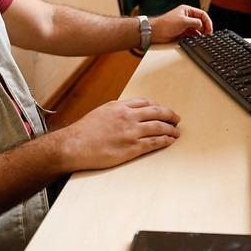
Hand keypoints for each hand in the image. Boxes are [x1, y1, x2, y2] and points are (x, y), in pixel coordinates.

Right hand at [58, 98, 180, 170]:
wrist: (74, 145)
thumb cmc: (83, 132)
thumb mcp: (101, 112)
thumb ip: (116, 111)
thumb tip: (127, 112)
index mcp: (119, 106)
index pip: (145, 102)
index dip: (157, 106)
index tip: (162, 109)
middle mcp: (128, 117)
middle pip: (157, 112)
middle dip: (169, 115)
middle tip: (176, 118)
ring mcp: (131, 132)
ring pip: (158, 127)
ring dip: (171, 129)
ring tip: (176, 132)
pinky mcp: (131, 148)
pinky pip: (154, 143)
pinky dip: (164, 141)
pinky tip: (169, 141)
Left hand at [151, 5, 212, 41]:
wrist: (156, 32)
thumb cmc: (166, 24)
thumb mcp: (184, 21)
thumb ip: (195, 22)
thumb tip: (203, 25)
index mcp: (187, 10)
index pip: (202, 14)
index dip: (207, 21)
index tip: (209, 29)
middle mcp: (187, 17)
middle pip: (200, 21)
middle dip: (205, 27)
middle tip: (208, 34)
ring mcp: (184, 25)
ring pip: (197, 28)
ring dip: (201, 33)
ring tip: (203, 37)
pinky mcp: (182, 32)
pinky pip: (192, 34)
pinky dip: (196, 36)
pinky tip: (197, 39)